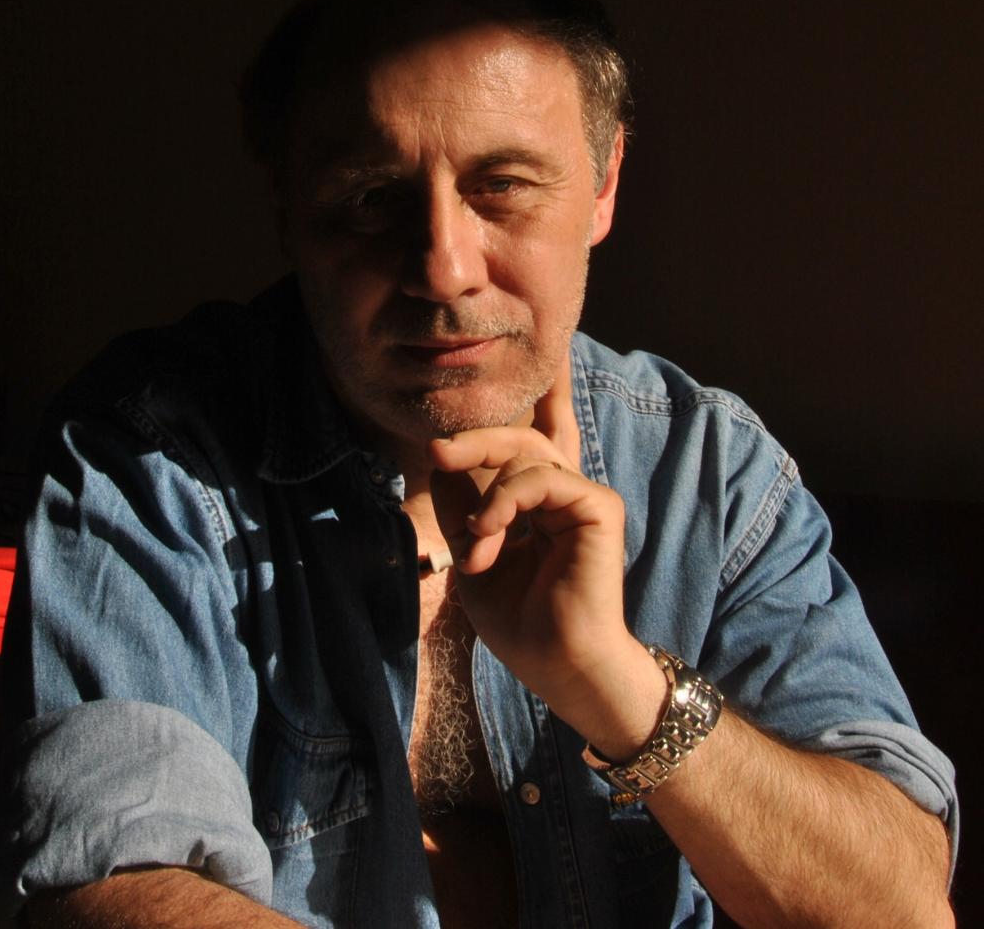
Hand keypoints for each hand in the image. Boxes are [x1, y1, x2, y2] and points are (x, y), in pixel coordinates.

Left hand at [428, 356, 662, 751]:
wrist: (559, 665)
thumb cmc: (521, 622)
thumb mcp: (473, 555)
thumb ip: (462, 507)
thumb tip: (441, 459)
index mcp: (541, 504)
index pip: (534, 442)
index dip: (539, 397)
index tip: (523, 369)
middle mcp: (565, 494)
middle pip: (520, 439)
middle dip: (476, 440)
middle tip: (437, 450)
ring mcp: (584, 498)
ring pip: (526, 455)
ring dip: (486, 497)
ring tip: (475, 544)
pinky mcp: (598, 507)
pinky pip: (541, 478)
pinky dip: (506, 501)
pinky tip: (490, 532)